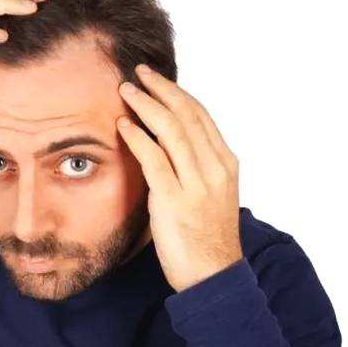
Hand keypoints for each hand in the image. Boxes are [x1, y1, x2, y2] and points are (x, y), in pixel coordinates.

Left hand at [116, 64, 242, 292]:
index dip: (176, 92)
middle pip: (187, 115)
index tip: (156, 78)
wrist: (212, 275)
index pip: (200, 115)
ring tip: (126, 89)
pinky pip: (155, 160)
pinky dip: (138, 138)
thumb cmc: (207, 234)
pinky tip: (123, 124)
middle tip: (138, 71)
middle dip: (161, 89)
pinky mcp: (175, 201)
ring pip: (172, 131)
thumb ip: (193, 164)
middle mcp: (214, 168)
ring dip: (146, 105)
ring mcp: (196, 184)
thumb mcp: (209, 192)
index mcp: (225, 163)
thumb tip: (165, 140)